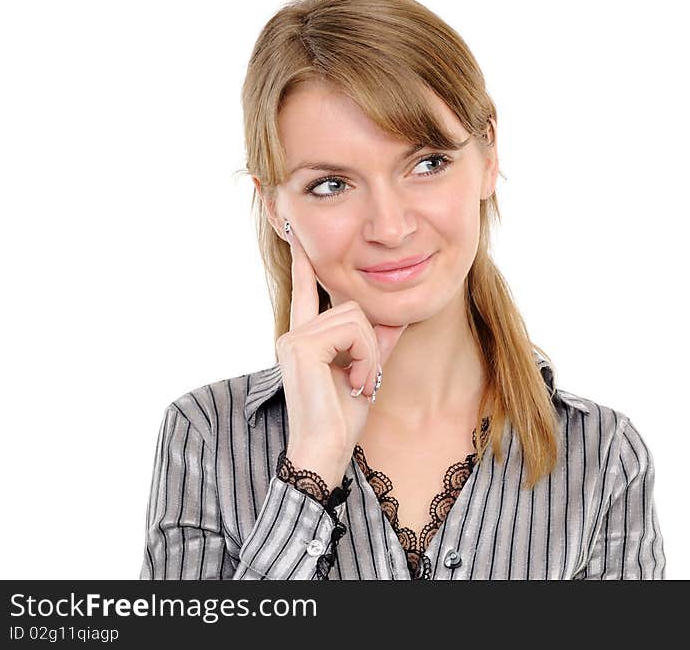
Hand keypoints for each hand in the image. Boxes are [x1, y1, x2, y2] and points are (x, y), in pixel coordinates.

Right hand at [275, 223, 408, 487]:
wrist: (324, 450)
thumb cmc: (340, 421)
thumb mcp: (364, 374)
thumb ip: (375, 344)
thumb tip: (395, 319)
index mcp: (304, 339)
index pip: (306, 294)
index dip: (305, 267)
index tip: (298, 239)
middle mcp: (294, 334)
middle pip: (352, 307)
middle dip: (370, 343)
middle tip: (363, 381)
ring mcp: (294, 339)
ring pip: (356, 318)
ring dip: (369, 354)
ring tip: (357, 384)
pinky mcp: (302, 346)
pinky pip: (353, 332)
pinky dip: (365, 358)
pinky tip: (354, 383)